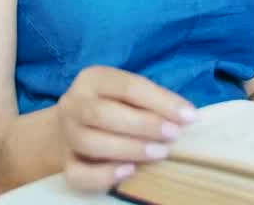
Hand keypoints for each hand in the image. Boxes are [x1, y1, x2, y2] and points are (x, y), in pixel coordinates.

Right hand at [56, 66, 196, 191]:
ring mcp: (66, 134)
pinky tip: (130, 172)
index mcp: (93, 79)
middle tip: (172, 135)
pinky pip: (78, 173)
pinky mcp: (65, 162)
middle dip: (143, 125)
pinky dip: (104, 175)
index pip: (127, 86)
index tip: (188, 116)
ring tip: (159, 153)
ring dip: (129, 148)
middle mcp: (74, 104)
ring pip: (89, 142)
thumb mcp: (127, 94)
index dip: (160, 102)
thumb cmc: (111, 107)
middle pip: (102, 114)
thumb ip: (151, 101)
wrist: (70, 127)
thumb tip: (186, 115)